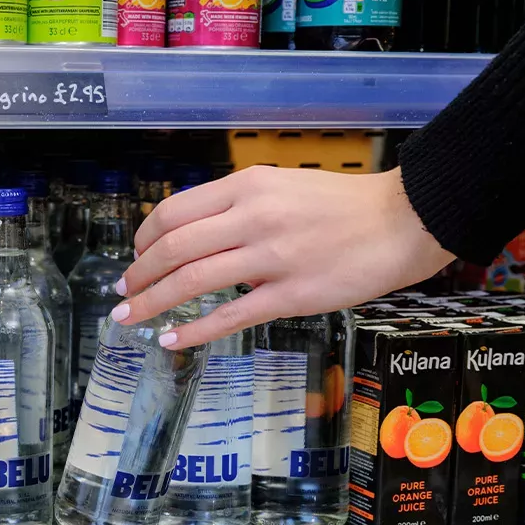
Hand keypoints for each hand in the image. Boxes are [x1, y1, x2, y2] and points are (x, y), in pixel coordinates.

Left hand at [109, 166, 454, 348]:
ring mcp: (272, 258)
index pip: (174, 212)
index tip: (135, 255)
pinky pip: (230, 316)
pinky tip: (170, 338)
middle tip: (123, 291)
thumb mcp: (280, 186)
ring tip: (130, 316)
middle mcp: (253, 218)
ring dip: (153, 301)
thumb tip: (191, 233)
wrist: (401, 221)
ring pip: (193, 281)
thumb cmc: (342, 205)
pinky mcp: (291, 295)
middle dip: (139, 274)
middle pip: (174, 248)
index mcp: (247, 186)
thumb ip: (236, 205)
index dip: (144, 238)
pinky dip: (193, 329)